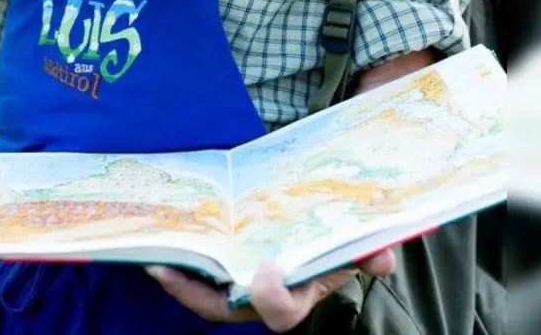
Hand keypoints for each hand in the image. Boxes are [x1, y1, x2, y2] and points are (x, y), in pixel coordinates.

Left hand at [147, 249, 396, 332]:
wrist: (323, 228)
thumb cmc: (337, 240)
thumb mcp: (354, 244)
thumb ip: (369, 252)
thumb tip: (383, 259)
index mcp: (298, 295)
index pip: (280, 313)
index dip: (272, 297)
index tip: (267, 269)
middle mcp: (263, 299)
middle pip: (225, 310)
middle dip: (197, 295)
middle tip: (172, 269)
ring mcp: (240, 288)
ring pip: (205, 297)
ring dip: (179, 281)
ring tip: (156, 258)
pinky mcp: (225, 273)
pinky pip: (198, 278)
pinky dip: (180, 267)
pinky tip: (163, 246)